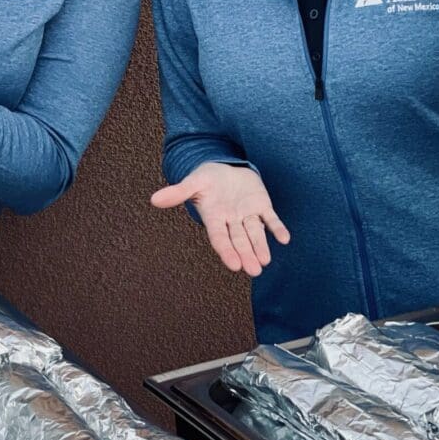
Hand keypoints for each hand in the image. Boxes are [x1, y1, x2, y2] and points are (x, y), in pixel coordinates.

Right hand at [151, 162, 290, 276]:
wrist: (226, 168)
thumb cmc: (207, 178)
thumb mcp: (193, 183)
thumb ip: (177, 193)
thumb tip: (153, 199)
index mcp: (214, 217)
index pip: (220, 237)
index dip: (226, 250)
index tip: (233, 265)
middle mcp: (232, 220)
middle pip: (239, 240)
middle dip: (246, 254)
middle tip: (253, 271)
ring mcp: (248, 214)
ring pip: (255, 233)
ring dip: (261, 247)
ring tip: (265, 262)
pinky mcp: (261, 206)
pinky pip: (271, 219)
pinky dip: (277, 228)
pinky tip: (284, 239)